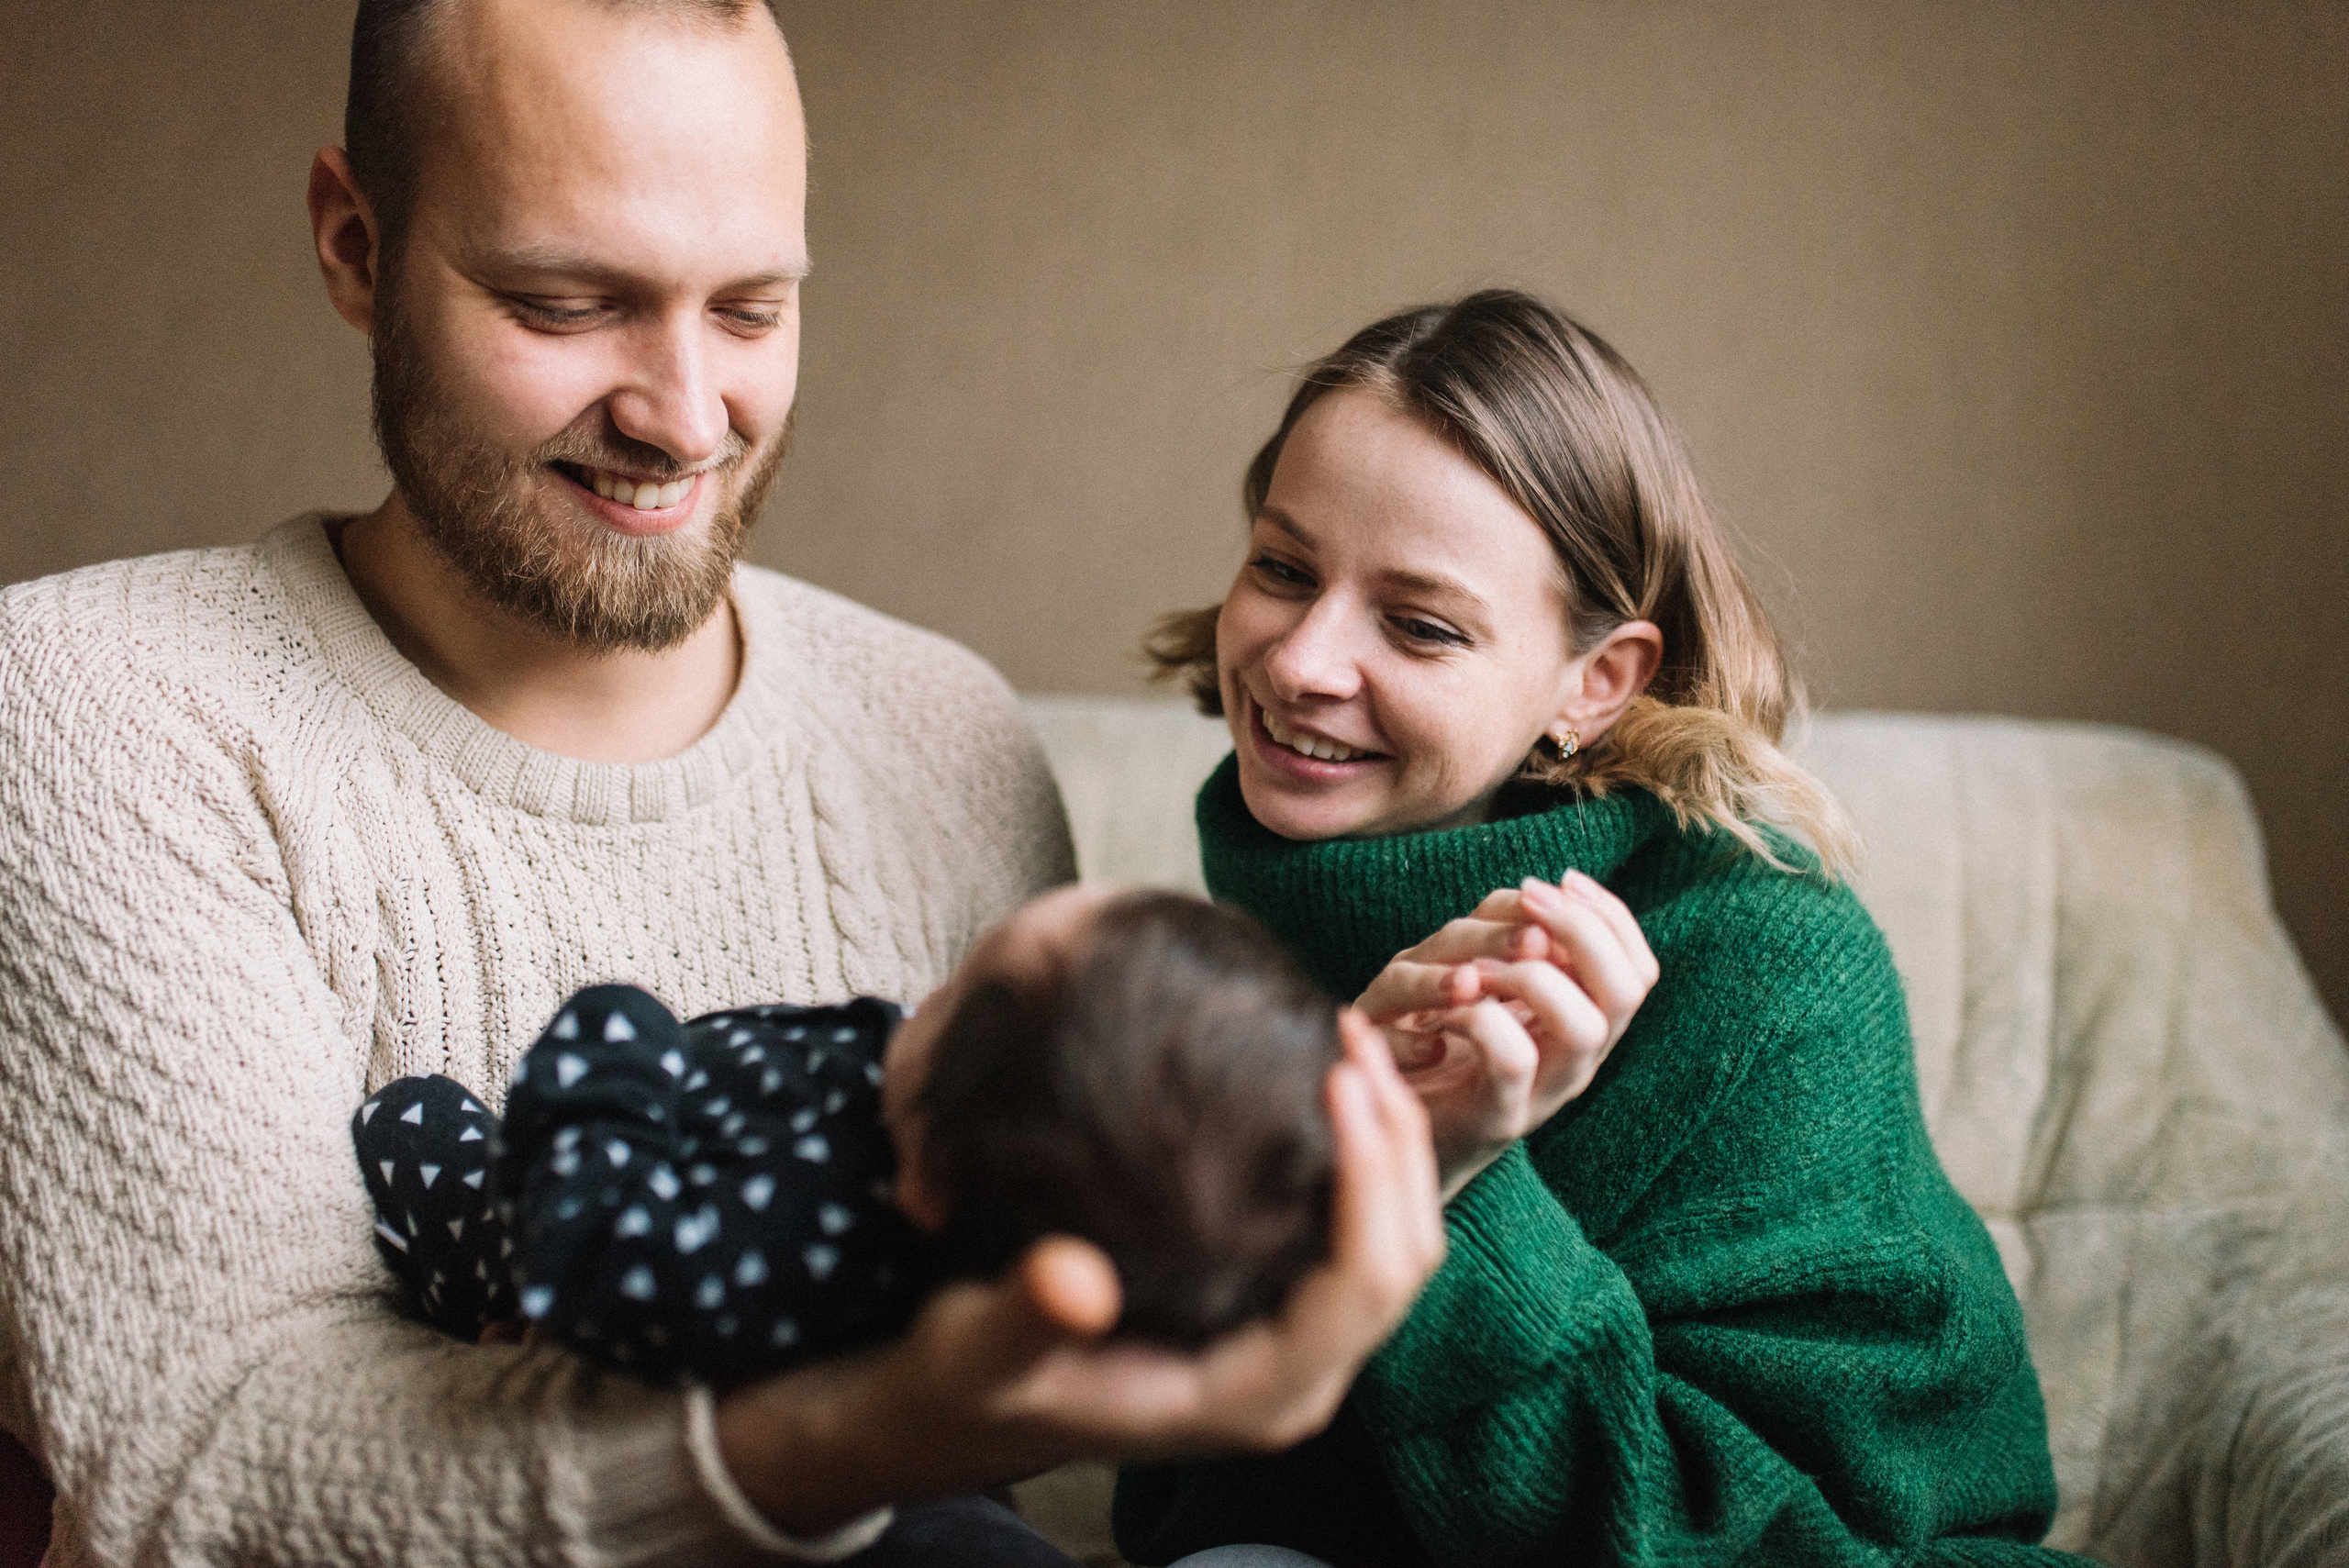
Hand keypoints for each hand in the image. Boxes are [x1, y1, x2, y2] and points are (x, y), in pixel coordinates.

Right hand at [714, 1012, 1442, 1533]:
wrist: (969, 1404)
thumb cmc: (976, 1378)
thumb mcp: (979, 1350)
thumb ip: (1025, 1320)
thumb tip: (1074, 1283)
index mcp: (1248, 1394)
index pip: (1359, 1286)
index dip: (1369, 1179)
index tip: (1338, 1078)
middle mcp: (1291, 1374)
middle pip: (1401, 1257)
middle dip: (1396, 1144)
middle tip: (1352, 1037)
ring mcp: (1293, 1341)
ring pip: (1393, 1240)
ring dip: (1388, 1141)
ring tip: (1348, 1040)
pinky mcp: (1278, 1305)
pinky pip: (1354, 1231)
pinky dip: (1358, 1156)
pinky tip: (1322, 1079)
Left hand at [1355, 871, 1658, 1199]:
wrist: (1393, 1127)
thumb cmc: (1439, 1039)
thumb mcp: (1483, 976)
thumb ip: (1517, 938)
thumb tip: (1545, 898)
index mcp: (1585, 1025)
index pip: (1639, 970)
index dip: (1612, 916)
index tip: (1562, 880)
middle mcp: (1578, 1062)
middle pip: (1626, 993)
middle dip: (1581, 932)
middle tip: (1527, 903)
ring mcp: (1544, 1095)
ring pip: (1584, 1028)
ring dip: (1529, 975)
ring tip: (1477, 968)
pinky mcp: (1497, 1117)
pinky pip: (1513, 1057)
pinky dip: (1479, 1015)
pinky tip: (1445, 1011)